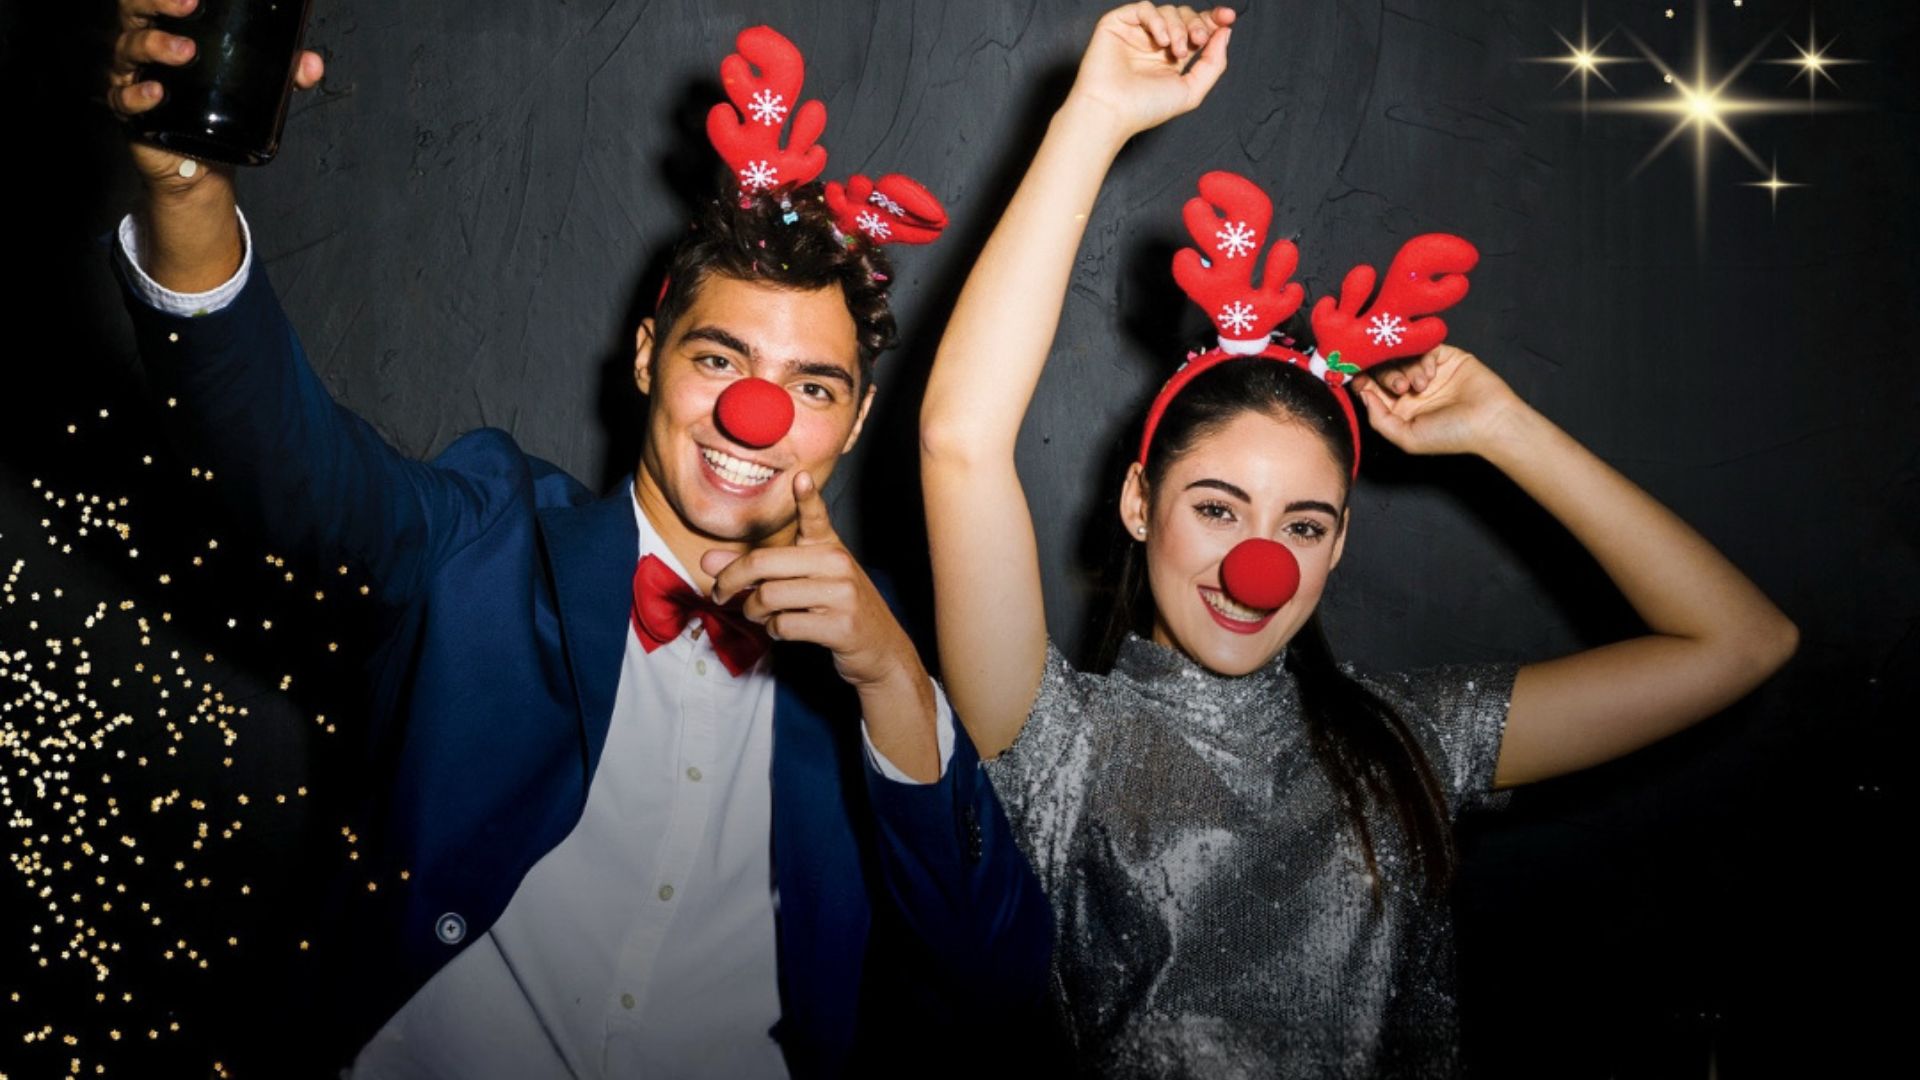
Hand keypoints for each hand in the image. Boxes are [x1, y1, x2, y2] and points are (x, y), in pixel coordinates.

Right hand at [109, 0, 324, 194]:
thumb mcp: (255, 88)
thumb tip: (312, 64)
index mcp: (169, 28)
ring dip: (156, 46)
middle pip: (136, 11)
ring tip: (186, 52)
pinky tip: (157, 92)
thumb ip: (285, 73)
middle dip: (157, 1)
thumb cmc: (219, 111)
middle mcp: (145, 47)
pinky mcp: (131, 114)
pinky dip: (137, 95)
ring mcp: (133, 77)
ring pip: (130, 49)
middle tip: (189, 4)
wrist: (200, 164)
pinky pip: (123, 99)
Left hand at [701, 471, 925, 692]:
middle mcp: (837, 564)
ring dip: (752, 611)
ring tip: (757, 614)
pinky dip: (772, 630)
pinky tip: (780, 629)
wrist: (880, 647)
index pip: (816, 517)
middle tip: (719, 593)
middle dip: (730, 580)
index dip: (806, 498)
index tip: (799, 477)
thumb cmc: (835, 608)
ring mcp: (842, 594)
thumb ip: (755, 570)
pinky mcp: (841, 626)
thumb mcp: (801, 581)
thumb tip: (708, 561)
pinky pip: (784, 625)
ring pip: (769, 596)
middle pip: (764, 563)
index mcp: (829, 547)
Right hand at [1067, 3, 1234, 139]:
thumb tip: (1225, 32)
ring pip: (1168, 11)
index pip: (1196, 30)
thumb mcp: (1192, 90)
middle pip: (1185, 16)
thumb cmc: (1145, 108)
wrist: (1112, 111)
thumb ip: (1213, 63)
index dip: (1213, 20)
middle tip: (1198, 40)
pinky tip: (1160, 40)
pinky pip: (1144, 8)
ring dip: (1178, 27)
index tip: (1227, 18)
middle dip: (1198, 24)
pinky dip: (1157, 20)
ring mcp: (1136, 33)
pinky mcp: (1118, 25)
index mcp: (1172, 58)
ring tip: (1175, 50)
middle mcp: (1155, 44)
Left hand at [1351, 344, 1527, 457]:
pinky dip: (1423, 358)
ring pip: (1401, 356)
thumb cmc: (1452, 435)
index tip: (1357, 376)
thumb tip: (1362, 393)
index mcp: (1397, 407)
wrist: (1490, 421)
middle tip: (1402, 388)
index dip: (1361, 379)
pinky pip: (1423, 346)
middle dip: (1387, 375)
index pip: (1369, 386)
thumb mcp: (1407, 437)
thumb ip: (1379, 419)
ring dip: (1407, 368)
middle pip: (1382, 368)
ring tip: (1424, 385)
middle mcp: (1409, 388)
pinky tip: (1433, 374)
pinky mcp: (1444, 356)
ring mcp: (1426, 371)